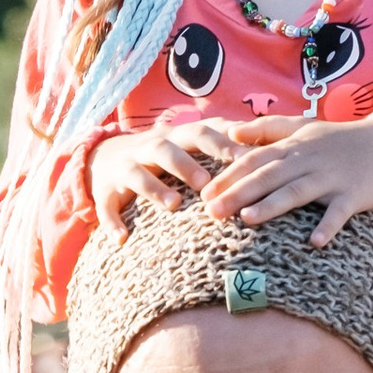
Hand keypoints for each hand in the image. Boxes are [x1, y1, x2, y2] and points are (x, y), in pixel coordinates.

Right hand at [91, 118, 237, 239]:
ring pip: (137, 174)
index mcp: (176, 137)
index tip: (245, 157)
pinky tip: (122, 239)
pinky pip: (106, 206)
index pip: (200, 133)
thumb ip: (222, 138)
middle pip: (166, 149)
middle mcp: (149, 148)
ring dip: (154, 189)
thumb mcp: (189, 141)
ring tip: (174, 205)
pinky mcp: (105, 192)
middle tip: (207, 183)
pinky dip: (112, 222)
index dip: (221, 142)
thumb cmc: (164, 153)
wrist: (105, 157)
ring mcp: (125, 169)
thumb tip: (268, 137)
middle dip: (186, 164)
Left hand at [200, 114, 372, 246]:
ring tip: (248, 219)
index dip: (228, 177)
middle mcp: (307, 161)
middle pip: (268, 178)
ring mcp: (330, 178)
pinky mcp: (353, 195)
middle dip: (238, 194)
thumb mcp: (301, 128)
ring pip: (297, 192)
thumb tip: (230, 132)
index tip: (204, 194)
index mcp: (292, 148)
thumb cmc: (337, 140)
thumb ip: (266, 130)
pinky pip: (339, 212)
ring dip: (273, 206)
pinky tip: (314, 242)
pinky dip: (328, 226)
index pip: (254, 161)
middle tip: (211, 212)